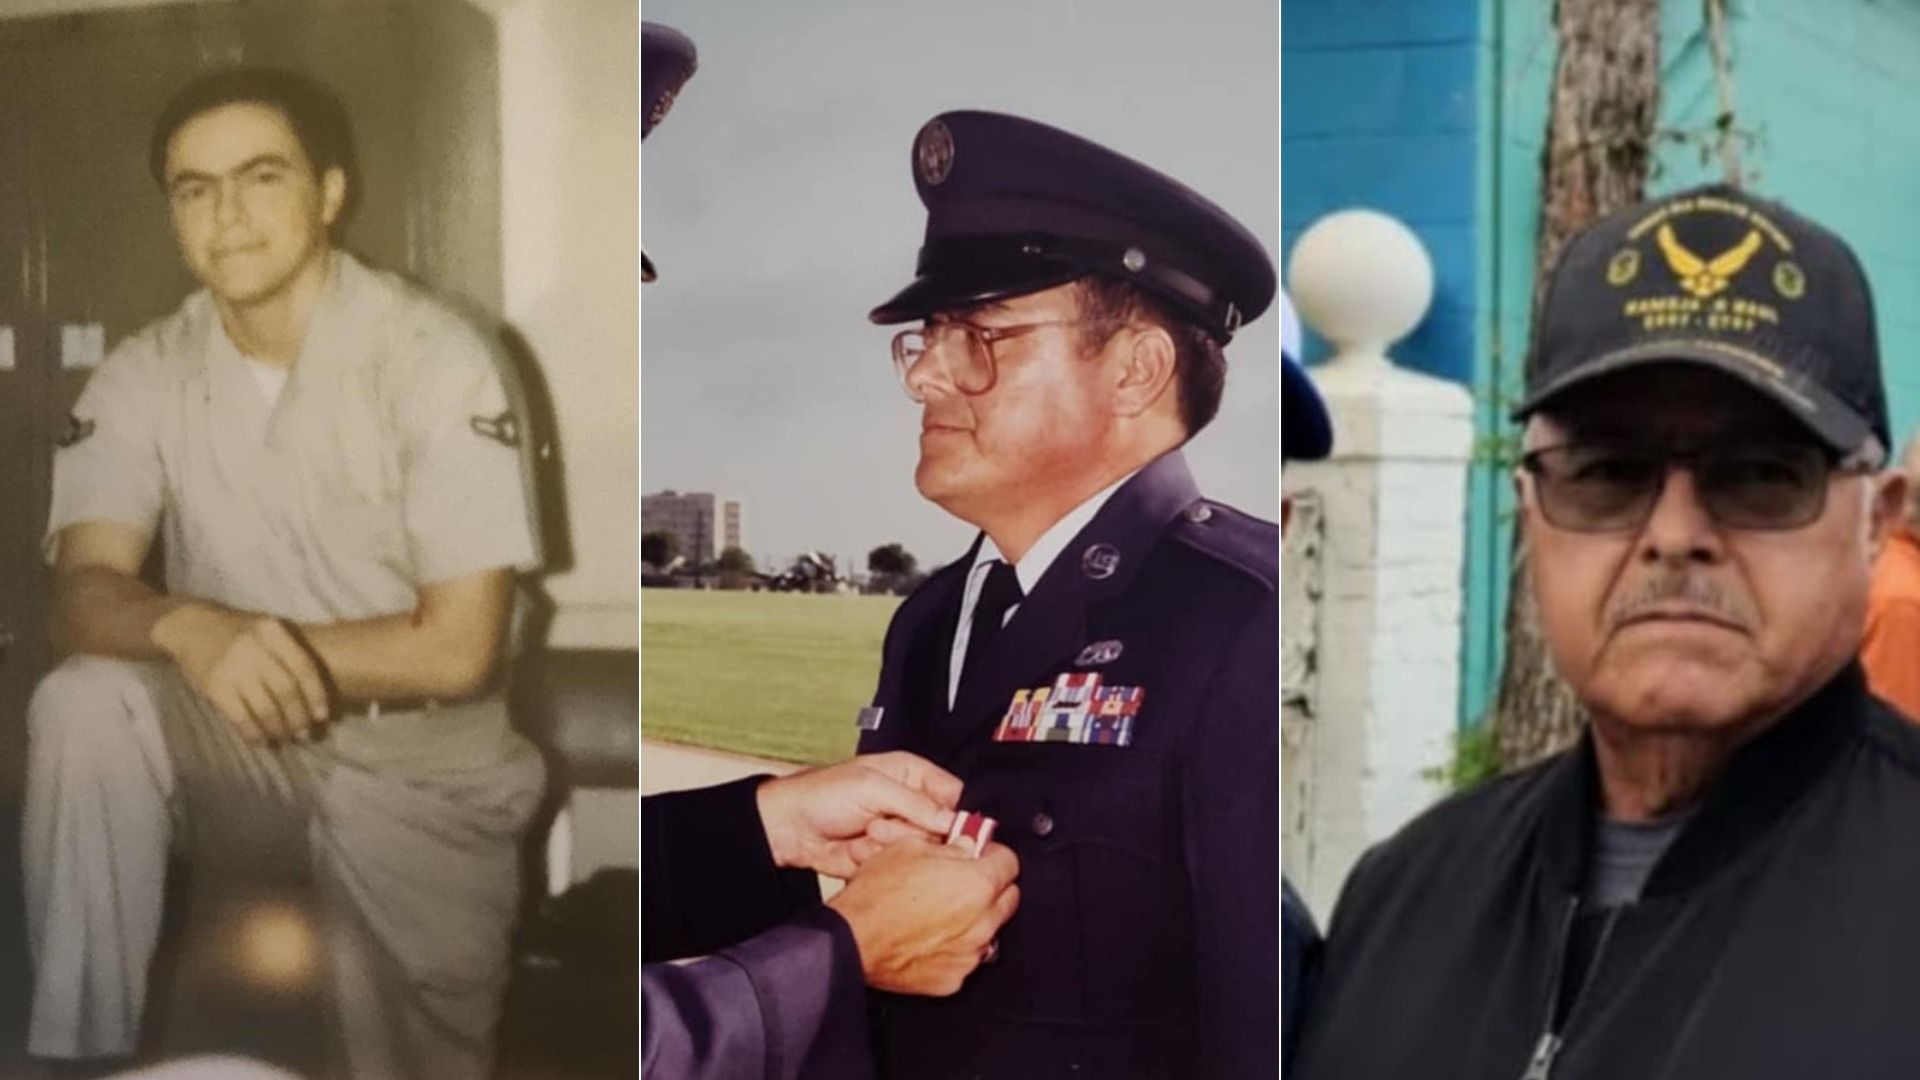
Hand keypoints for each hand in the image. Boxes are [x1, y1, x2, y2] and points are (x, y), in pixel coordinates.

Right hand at [153, 603, 330, 745]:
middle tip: (304, 734)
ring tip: (285, 739)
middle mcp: (255, 647)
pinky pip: (241, 717)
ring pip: (266, 707)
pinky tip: (261, 740)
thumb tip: (317, 696)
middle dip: (299, 717)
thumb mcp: (266, 632)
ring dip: (279, 729)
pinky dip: (254, 733)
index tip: (322, 716)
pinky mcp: (214, 686)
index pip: (304, 667)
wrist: (190, 626)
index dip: (316, 695)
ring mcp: (233, 667)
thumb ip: (289, 653)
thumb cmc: (238, 633)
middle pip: (287, 690)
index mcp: (273, 631)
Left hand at [756, 751, 961, 877]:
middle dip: (913, 831)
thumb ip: (917, 804)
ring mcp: (899, 833)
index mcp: (913, 775)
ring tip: (865, 832)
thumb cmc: (823, 794)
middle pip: (943, 829)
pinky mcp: (887, 857)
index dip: (957, 815)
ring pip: (923, 851)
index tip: (948, 829)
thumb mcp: (872, 788)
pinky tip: (858, 850)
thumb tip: (955, 821)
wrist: (788, 828)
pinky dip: (880, 860)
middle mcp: (911, 804)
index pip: (955, 795)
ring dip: (893, 845)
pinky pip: (902, 867)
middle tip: (879, 824)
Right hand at [827, 835, 1020, 995]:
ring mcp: (969, 954)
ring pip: (988, 931)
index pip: (1009, 862)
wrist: (851, 941)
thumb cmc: (875, 896)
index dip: (992, 855)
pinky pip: (966, 958)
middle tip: (965, 880)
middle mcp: (981, 922)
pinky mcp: (953, 979)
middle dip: (990, 886)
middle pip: (1008, 898)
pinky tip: (930, 938)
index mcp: (977, 884)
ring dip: (974, 919)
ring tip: (942, 912)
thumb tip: (967, 847)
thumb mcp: (909, 848)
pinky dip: (954, 948)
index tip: (981, 855)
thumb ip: (949, 847)